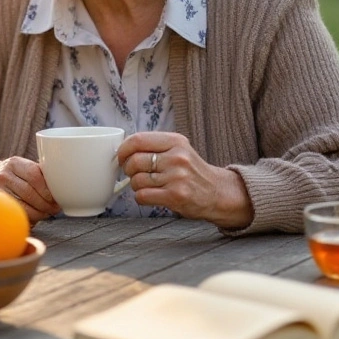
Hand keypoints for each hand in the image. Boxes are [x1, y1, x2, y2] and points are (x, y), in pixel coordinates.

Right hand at [0, 156, 60, 223]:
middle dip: (47, 204)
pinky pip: (15, 214)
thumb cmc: (6, 175)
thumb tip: (62, 186)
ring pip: (24, 206)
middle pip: (31, 193)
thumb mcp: (18, 167)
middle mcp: (4, 174)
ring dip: (39, 213)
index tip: (57, 198)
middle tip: (55, 209)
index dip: (49, 190)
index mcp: (15, 163)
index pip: (36, 175)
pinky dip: (28, 218)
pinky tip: (33, 218)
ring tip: (46, 214)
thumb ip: (36, 173)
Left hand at [117, 132, 253, 229]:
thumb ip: (155, 146)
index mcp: (176, 141)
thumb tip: (122, 149)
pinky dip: (141, 198)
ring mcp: (176, 177)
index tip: (121, 156)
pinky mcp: (175, 196)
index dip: (123, 149)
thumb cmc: (192, 171)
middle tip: (133, 174)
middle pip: (134, 161)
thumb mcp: (179, 149)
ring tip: (148, 185)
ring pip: (136, 180)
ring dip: (136, 186)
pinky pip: (142, 196)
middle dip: (128, 170)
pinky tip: (151, 196)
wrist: (217, 192)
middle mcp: (177, 157)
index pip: (137, 140)